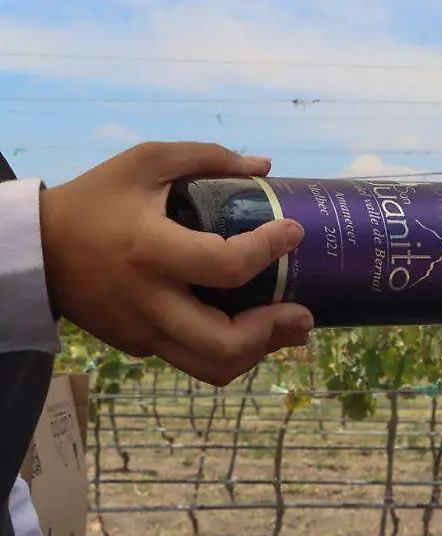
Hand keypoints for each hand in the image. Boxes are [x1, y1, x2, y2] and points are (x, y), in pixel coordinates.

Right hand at [39, 141, 312, 385]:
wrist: (33, 249)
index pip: (226, 266)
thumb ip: (205, 157)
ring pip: (212, 367)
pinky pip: (193, 360)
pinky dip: (229, 349)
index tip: (294, 232)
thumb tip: (264, 167)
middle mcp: (149, 302)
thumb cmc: (93, 200)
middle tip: (303, 312)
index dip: (269, 251)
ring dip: (258, 351)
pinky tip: (252, 327)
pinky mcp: (139, 345)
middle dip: (272, 332)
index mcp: (151, 252)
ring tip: (287, 327)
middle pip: (223, 344)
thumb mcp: (144, 162)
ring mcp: (143, 332)